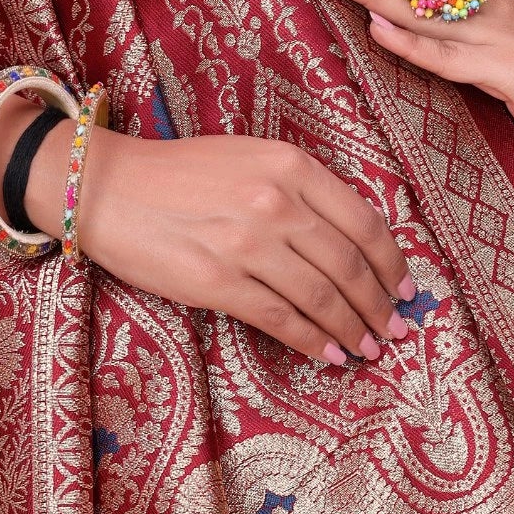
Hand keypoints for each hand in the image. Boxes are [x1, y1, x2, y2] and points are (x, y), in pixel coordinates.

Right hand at [34, 125, 414, 368]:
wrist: (109, 187)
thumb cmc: (181, 174)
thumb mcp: (251, 159)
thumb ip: (301, 191)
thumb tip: (350, 241)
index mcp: (291, 166)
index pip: (364, 222)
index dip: (392, 263)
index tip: (405, 288)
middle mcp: (276, 202)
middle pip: (350, 265)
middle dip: (380, 305)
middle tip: (396, 330)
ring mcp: (248, 243)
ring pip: (322, 297)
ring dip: (353, 329)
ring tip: (369, 348)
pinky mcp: (219, 282)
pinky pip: (282, 319)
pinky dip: (313, 341)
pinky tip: (329, 354)